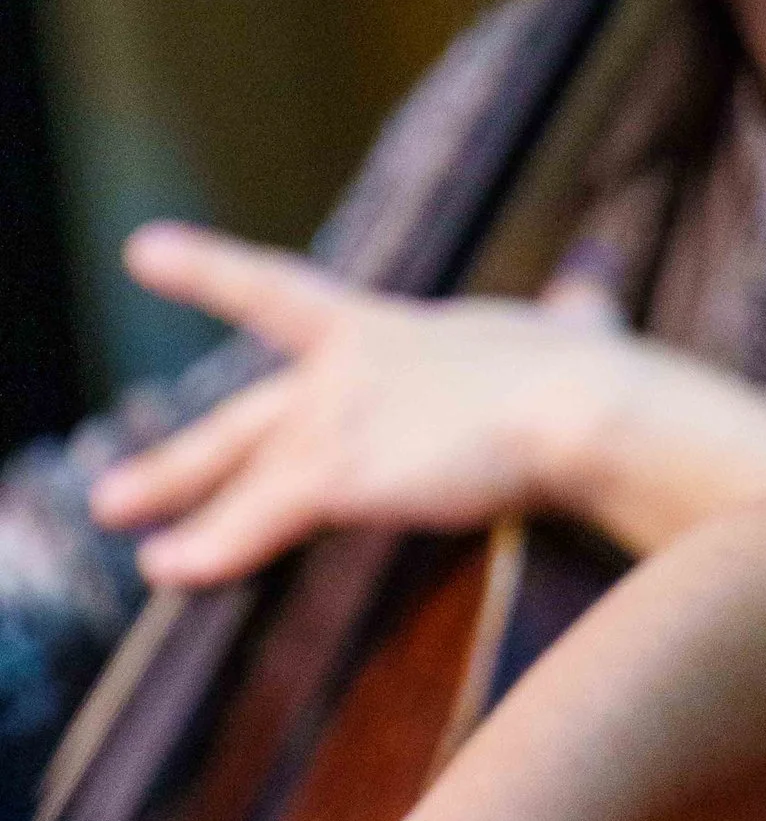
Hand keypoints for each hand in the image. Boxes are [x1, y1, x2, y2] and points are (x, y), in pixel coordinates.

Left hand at [95, 223, 625, 584]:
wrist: (585, 406)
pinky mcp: (340, 472)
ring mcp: (339, 417)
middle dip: (182, 458)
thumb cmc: (596, 373)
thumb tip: (591, 288)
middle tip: (113, 491)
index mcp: (398, 330)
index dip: (210, 272)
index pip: (286, 295)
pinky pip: (258, 518)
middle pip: (247, 417)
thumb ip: (571, 313)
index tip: (144, 251)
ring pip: (239, 470)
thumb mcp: (572, 328)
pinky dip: (212, 548)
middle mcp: (349, 368)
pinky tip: (169, 570)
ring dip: (176, 500)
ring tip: (128, 537)